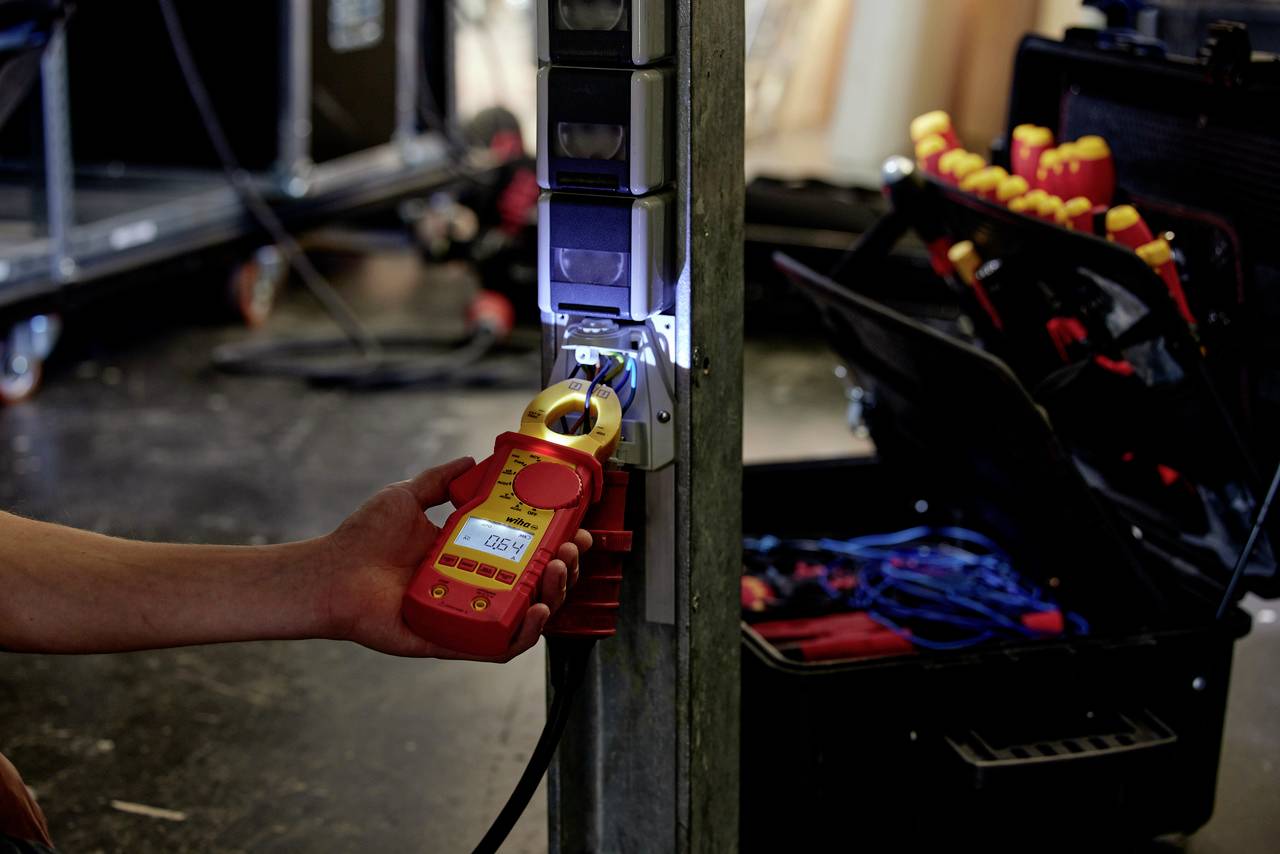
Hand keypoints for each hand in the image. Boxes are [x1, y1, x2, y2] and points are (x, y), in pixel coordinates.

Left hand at [320, 457, 591, 660]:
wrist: (330, 574)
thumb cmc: (362, 541)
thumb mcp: (407, 497)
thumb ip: (440, 480)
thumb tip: (471, 460)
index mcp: (471, 557)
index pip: (527, 555)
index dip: (557, 545)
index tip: (574, 529)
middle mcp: (476, 588)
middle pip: (537, 587)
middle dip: (565, 571)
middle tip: (570, 551)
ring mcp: (469, 616)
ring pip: (527, 618)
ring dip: (553, 598)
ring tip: (557, 573)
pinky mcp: (454, 642)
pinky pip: (499, 646)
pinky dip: (524, 634)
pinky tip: (535, 611)